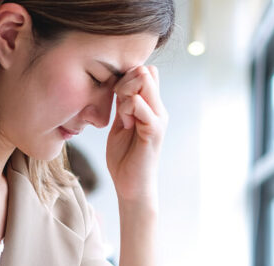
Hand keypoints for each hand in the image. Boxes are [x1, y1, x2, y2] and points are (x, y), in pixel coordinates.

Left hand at [106, 65, 167, 205]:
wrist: (131, 186)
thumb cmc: (124, 157)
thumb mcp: (120, 124)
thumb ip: (122, 104)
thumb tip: (119, 83)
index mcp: (151, 106)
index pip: (145, 71)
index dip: (126, 76)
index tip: (115, 96)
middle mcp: (158, 108)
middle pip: (145, 71)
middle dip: (125, 80)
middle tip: (116, 102)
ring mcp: (159, 118)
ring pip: (143, 81)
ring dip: (125, 93)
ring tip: (122, 116)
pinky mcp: (154, 130)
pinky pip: (140, 104)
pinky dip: (126, 109)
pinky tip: (124, 124)